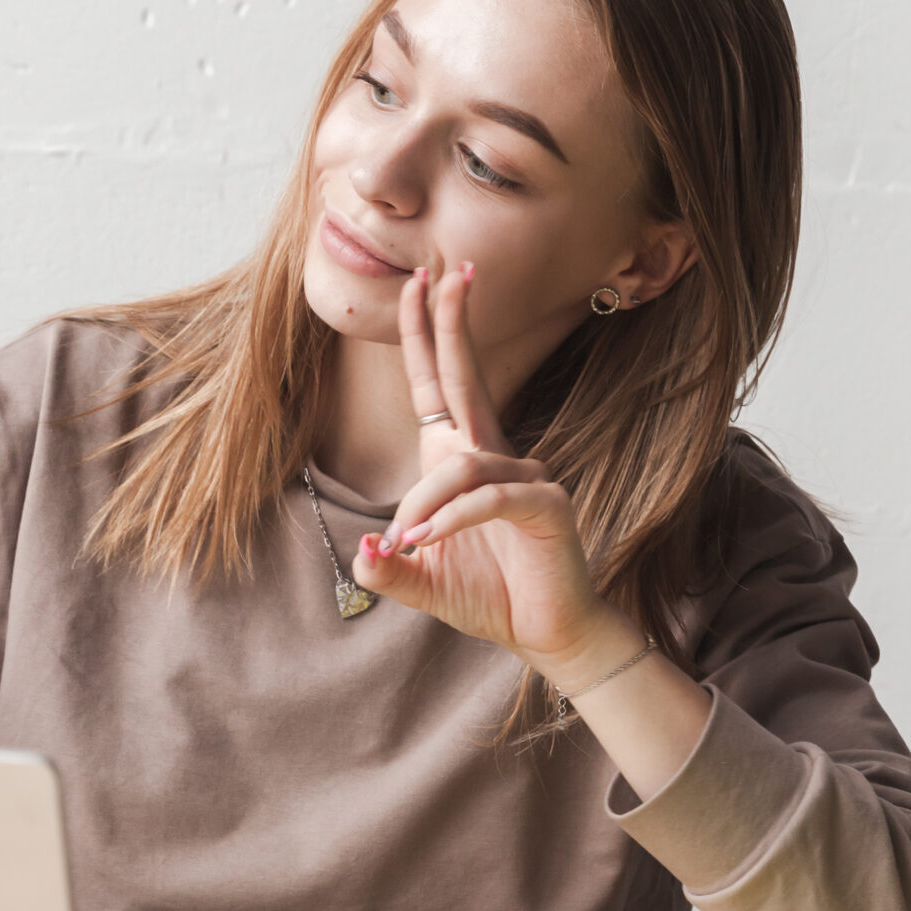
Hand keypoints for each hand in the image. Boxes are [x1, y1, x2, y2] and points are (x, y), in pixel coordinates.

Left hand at [350, 263, 640, 682]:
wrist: (545, 635)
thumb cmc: (490, 598)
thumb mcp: (421, 582)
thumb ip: (387, 568)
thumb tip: (364, 552)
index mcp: (464, 460)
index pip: (439, 386)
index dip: (428, 336)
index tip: (422, 284)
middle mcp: (496, 456)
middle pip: (468, 378)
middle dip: (453, 325)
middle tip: (445, 274)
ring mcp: (528, 475)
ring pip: (461, 465)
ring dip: (422, 503)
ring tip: (405, 543)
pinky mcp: (546, 505)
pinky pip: (488, 497)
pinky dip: (450, 519)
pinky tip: (426, 541)